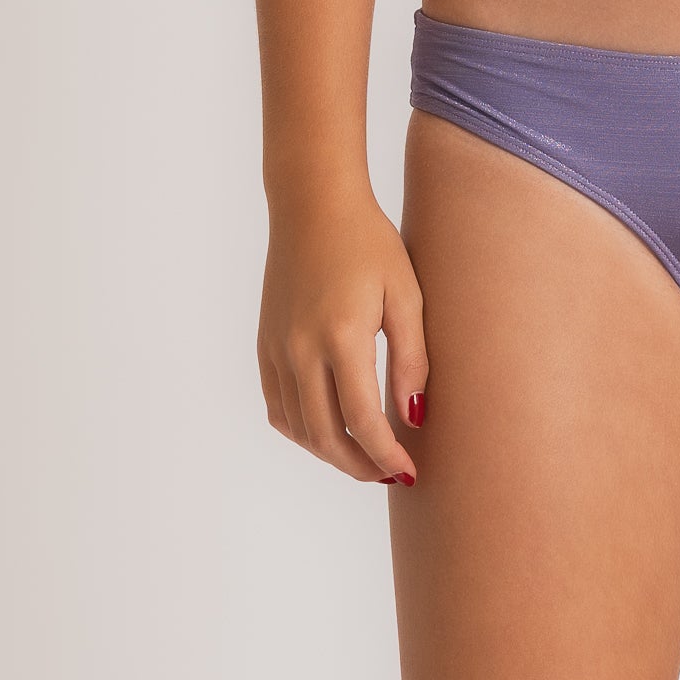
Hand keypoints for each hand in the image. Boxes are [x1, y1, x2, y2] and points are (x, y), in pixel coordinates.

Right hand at [257, 181, 428, 488]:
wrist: (312, 205)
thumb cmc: (369, 243)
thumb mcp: (406, 295)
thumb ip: (412, 359)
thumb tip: (414, 416)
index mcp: (341, 336)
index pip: (362, 420)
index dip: (387, 454)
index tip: (410, 471)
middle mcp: (301, 349)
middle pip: (326, 435)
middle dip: (359, 465)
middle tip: (390, 474)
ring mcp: (277, 349)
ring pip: (297, 428)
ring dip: (330, 454)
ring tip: (364, 458)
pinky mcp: (265, 345)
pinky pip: (278, 406)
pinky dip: (302, 431)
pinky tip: (329, 431)